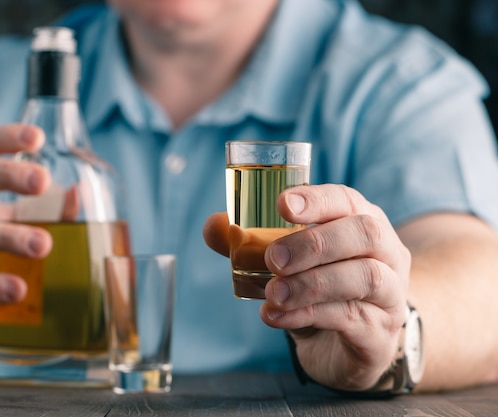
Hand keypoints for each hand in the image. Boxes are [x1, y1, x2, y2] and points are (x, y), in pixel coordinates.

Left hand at [203, 184, 410, 390]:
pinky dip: (308, 315)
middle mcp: (385, 252)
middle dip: (314, 243)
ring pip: (364, 277)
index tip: (282, 204)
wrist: (350, 344)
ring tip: (273, 293)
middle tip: (273, 259)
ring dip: (311, 283)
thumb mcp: (288, 264)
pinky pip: (350, 318)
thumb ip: (251, 243)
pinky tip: (276, 316)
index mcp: (361, 222)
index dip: (316, 199)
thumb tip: (212, 226)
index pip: (346, 200)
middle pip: (364, 233)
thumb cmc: (320, 289)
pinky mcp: (380, 332)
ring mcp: (390, 293)